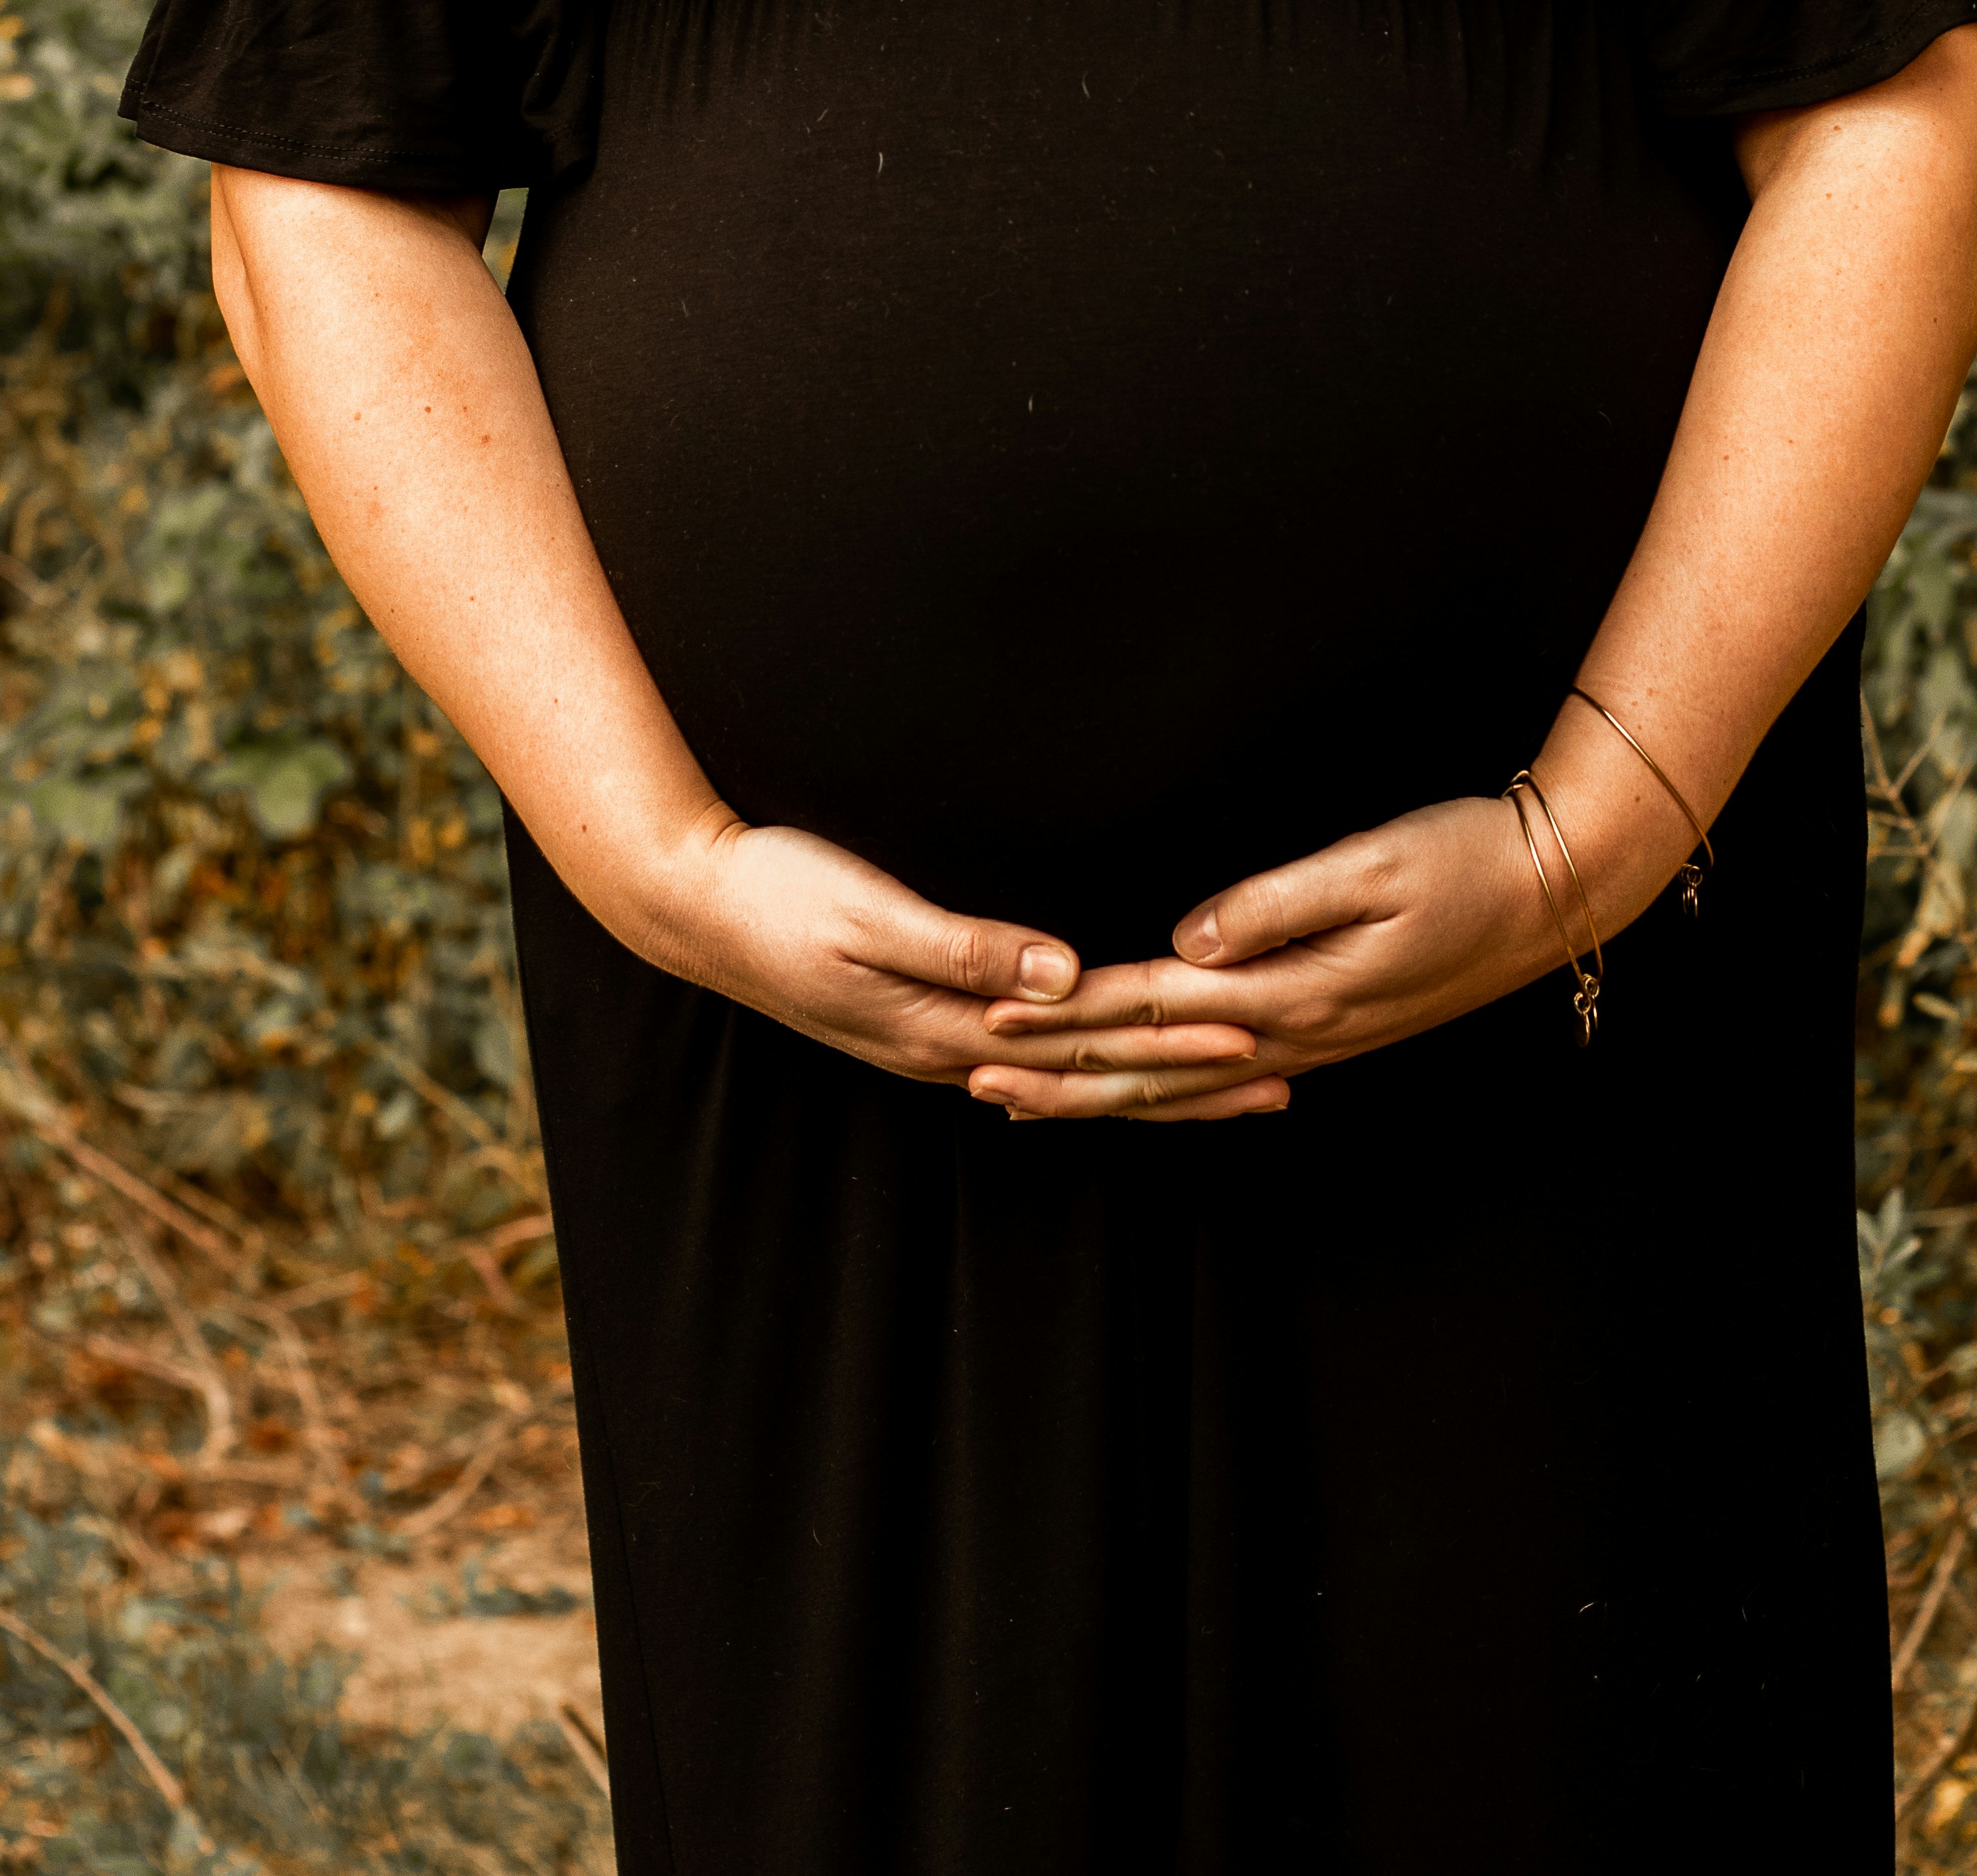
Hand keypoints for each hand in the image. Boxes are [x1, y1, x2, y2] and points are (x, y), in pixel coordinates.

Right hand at [627, 805, 1265, 1095]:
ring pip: (1070, 1079)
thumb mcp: (869, 914)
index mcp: (952, 1024)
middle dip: (1189, 1078)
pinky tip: (1113, 1080)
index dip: (1176, 1040)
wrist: (693, 905)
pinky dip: (1087, 1076)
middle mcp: (955, 1048)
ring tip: (1230, 1082)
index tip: (1256, 1038)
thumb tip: (1063, 976)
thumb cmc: (777, 895)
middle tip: (1282, 1077)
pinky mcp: (926, 1022)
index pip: (1090, 1041)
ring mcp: (939, 1042)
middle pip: (1095, 1076)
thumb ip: (966, 946)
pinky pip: (1030, 1066)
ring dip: (1152, 1082)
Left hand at [969, 792, 1570, 1122]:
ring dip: (1099, 1094)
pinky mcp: (1332, 1030)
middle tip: (973, 1075)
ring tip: (1025, 1098)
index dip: (1069, 1012)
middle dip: (1060, 1074)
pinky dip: (1163, 1090)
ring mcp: (1317, 1043)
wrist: (1555, 892)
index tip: (994, 1013)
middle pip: (1154, 1068)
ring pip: (1183, 1087)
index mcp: (1297, 992)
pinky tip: (1139, 1093)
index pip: (1155, 1008)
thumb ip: (1275, 905)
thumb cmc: (1467, 860)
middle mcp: (1297, 1035)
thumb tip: (1187, 939)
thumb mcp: (1374, 864)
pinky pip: (1222, 1080)